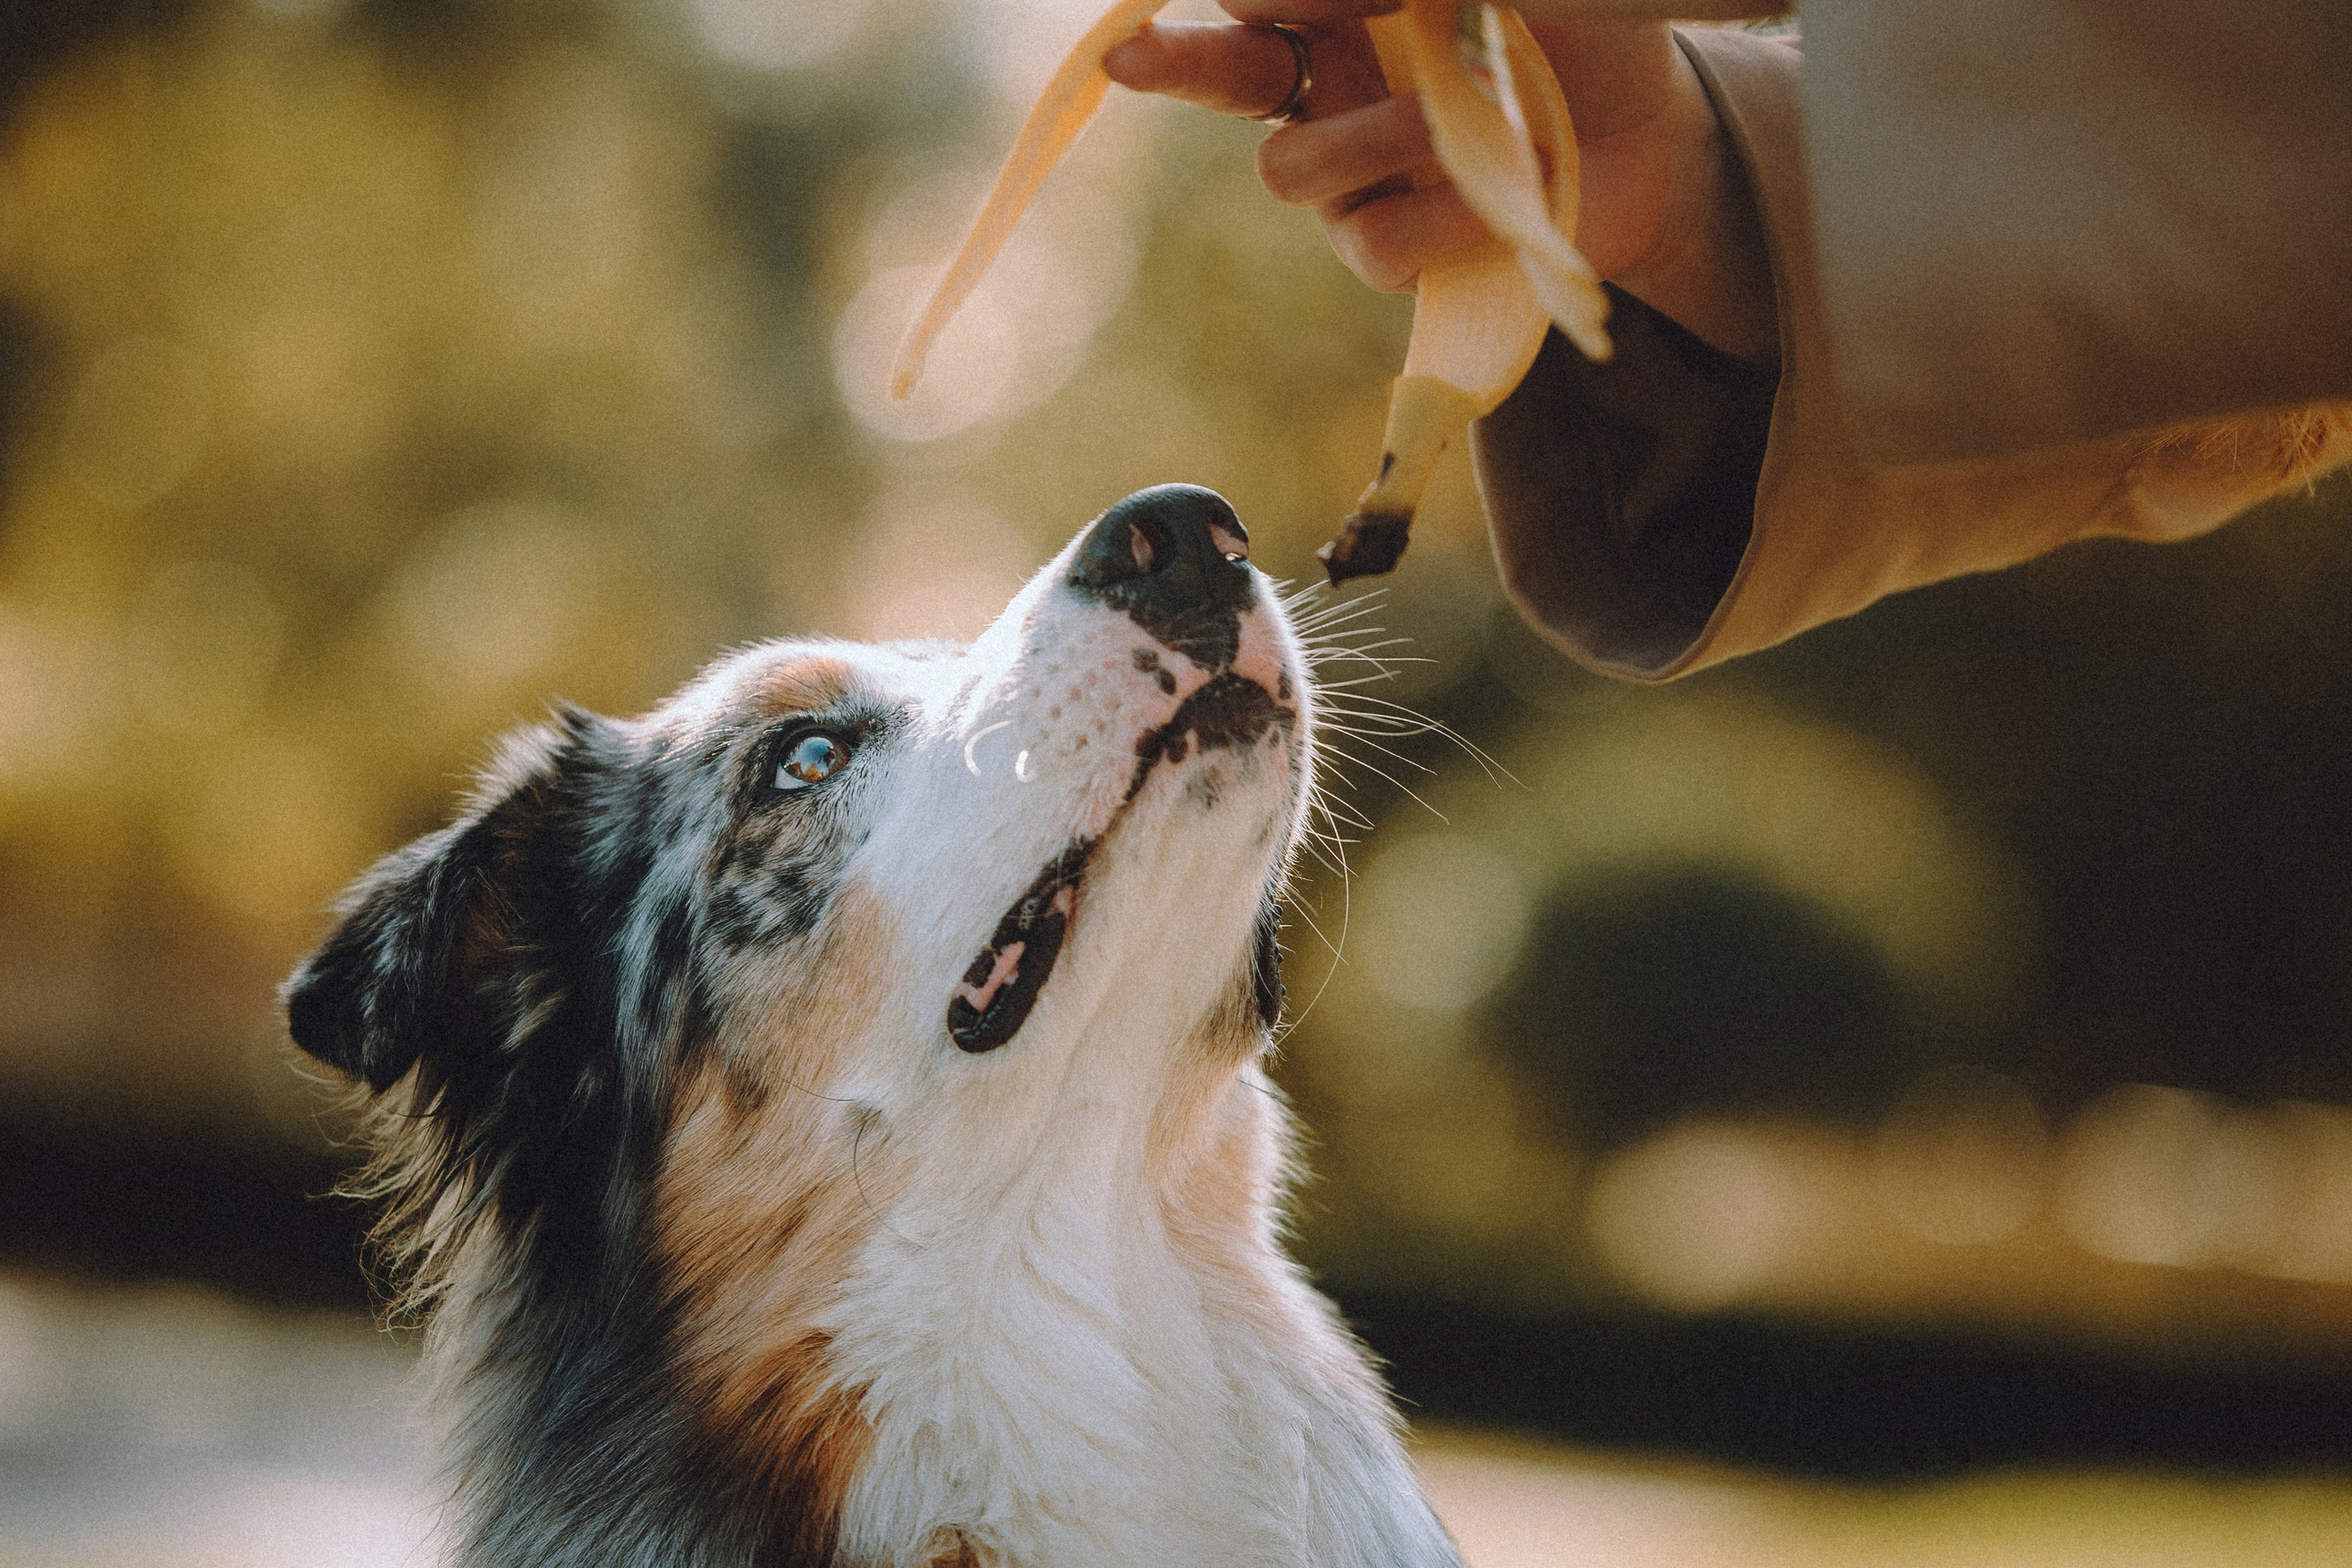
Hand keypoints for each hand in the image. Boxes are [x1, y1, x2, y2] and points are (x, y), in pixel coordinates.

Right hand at [1104, 4, 1777, 359]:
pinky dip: (1436, 216)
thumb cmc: (1576, 31)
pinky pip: (1371, 243)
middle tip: (1128, 57)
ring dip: (1372, 138)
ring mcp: (1345, 177)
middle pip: (1218, 77)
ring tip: (1452, 119)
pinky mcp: (1386, 252)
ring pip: (1291, 171)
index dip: (1225, 4)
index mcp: (1332, 11)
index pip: (1245, 2)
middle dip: (1172, 64)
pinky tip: (1492, 198)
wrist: (1650, 131)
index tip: (1202, 12)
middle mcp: (1321, 87)